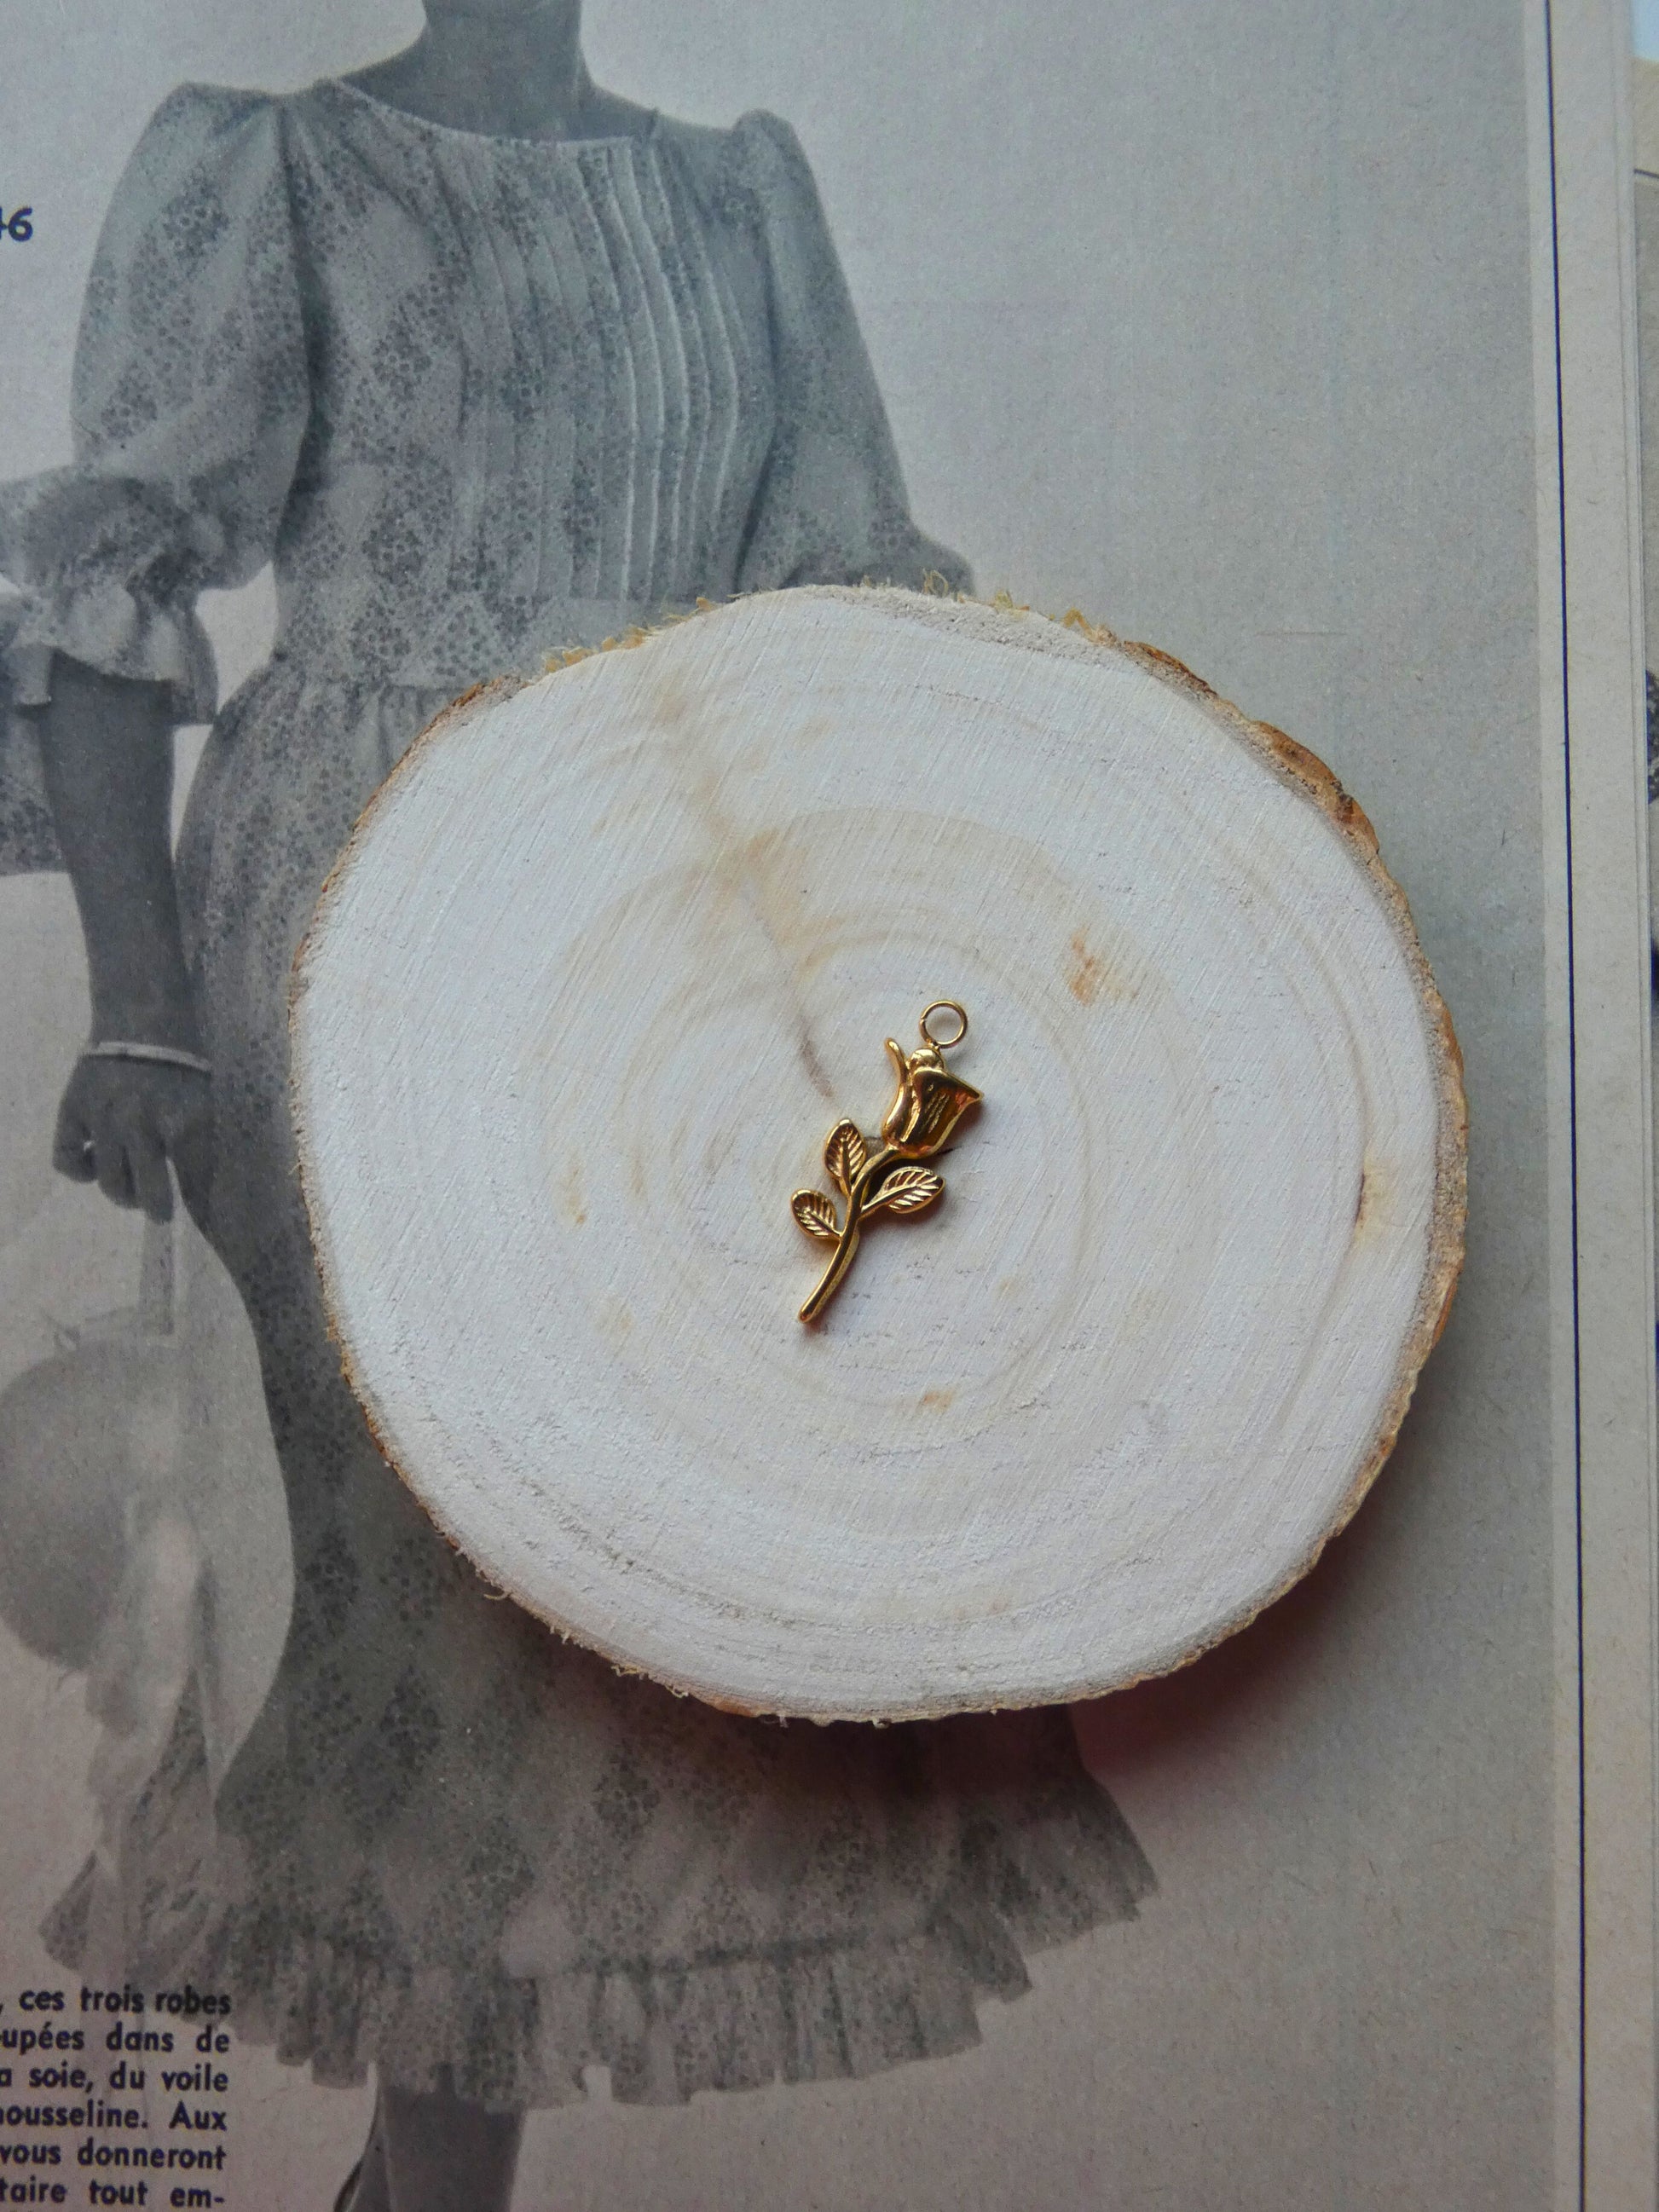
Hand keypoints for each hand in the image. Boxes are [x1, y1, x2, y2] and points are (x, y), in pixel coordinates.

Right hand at [53, 1054, 213, 1221]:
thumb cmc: (183, 1060)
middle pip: (146, 1193)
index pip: (194, 1181)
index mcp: (183, 1120)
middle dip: (158, 1209)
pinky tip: (93, 1164)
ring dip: (124, 1194)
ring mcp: (103, 1118)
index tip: (207, 1227)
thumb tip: (211, 1189)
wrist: (142, 1017)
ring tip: (133, 1190)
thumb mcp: (208, 1100)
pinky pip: (67, 1160)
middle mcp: (140, 1123)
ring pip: (110, 1181)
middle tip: (161, 1212)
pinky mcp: (74, 1110)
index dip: (202, 1209)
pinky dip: (79, 1171)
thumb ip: (205, 1143)